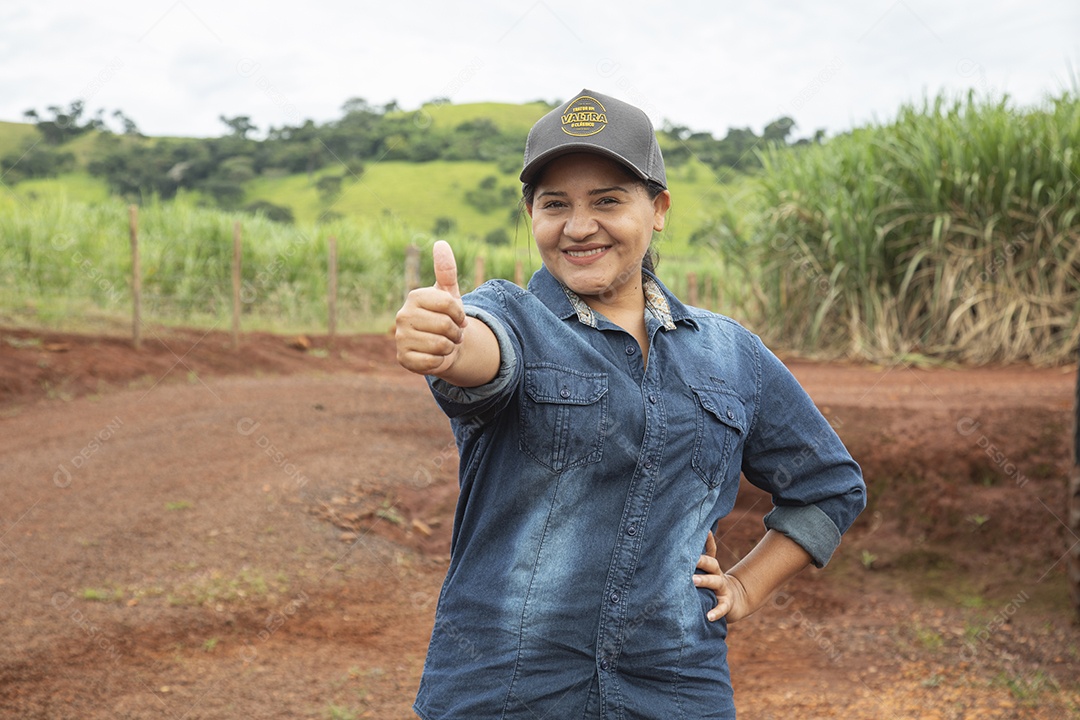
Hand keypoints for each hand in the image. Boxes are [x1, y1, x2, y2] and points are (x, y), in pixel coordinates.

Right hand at [395, 241, 467, 375]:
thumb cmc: (445, 317)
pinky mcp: (403, 358)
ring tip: (444, 343)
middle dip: (456, 332)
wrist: (442, 345)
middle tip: (451, 333)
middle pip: (446, 325)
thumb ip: (446, 270)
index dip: (460, 313)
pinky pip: (432, 362)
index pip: (449, 303)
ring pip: (441, 345)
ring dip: (449, 347)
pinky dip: (440, 361)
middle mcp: (402, 315)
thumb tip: (441, 243)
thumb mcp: (449, 293)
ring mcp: (400, 338)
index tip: (458, 317)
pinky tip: (434, 356)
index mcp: (415, 297)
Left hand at [693, 531, 751, 622]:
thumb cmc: (714, 584)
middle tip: (689, 557)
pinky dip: (715, 612)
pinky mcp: (726, 604)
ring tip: (693, 581)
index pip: (708, 553)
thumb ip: (702, 556)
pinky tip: (708, 616)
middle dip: (701, 560)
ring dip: (705, 580)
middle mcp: (718, 576)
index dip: (707, 542)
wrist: (735, 601)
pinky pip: (722, 608)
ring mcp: (723, 590)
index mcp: (712, 568)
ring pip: (715, 582)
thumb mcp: (709, 571)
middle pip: (711, 564)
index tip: (702, 532)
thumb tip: (697, 535)